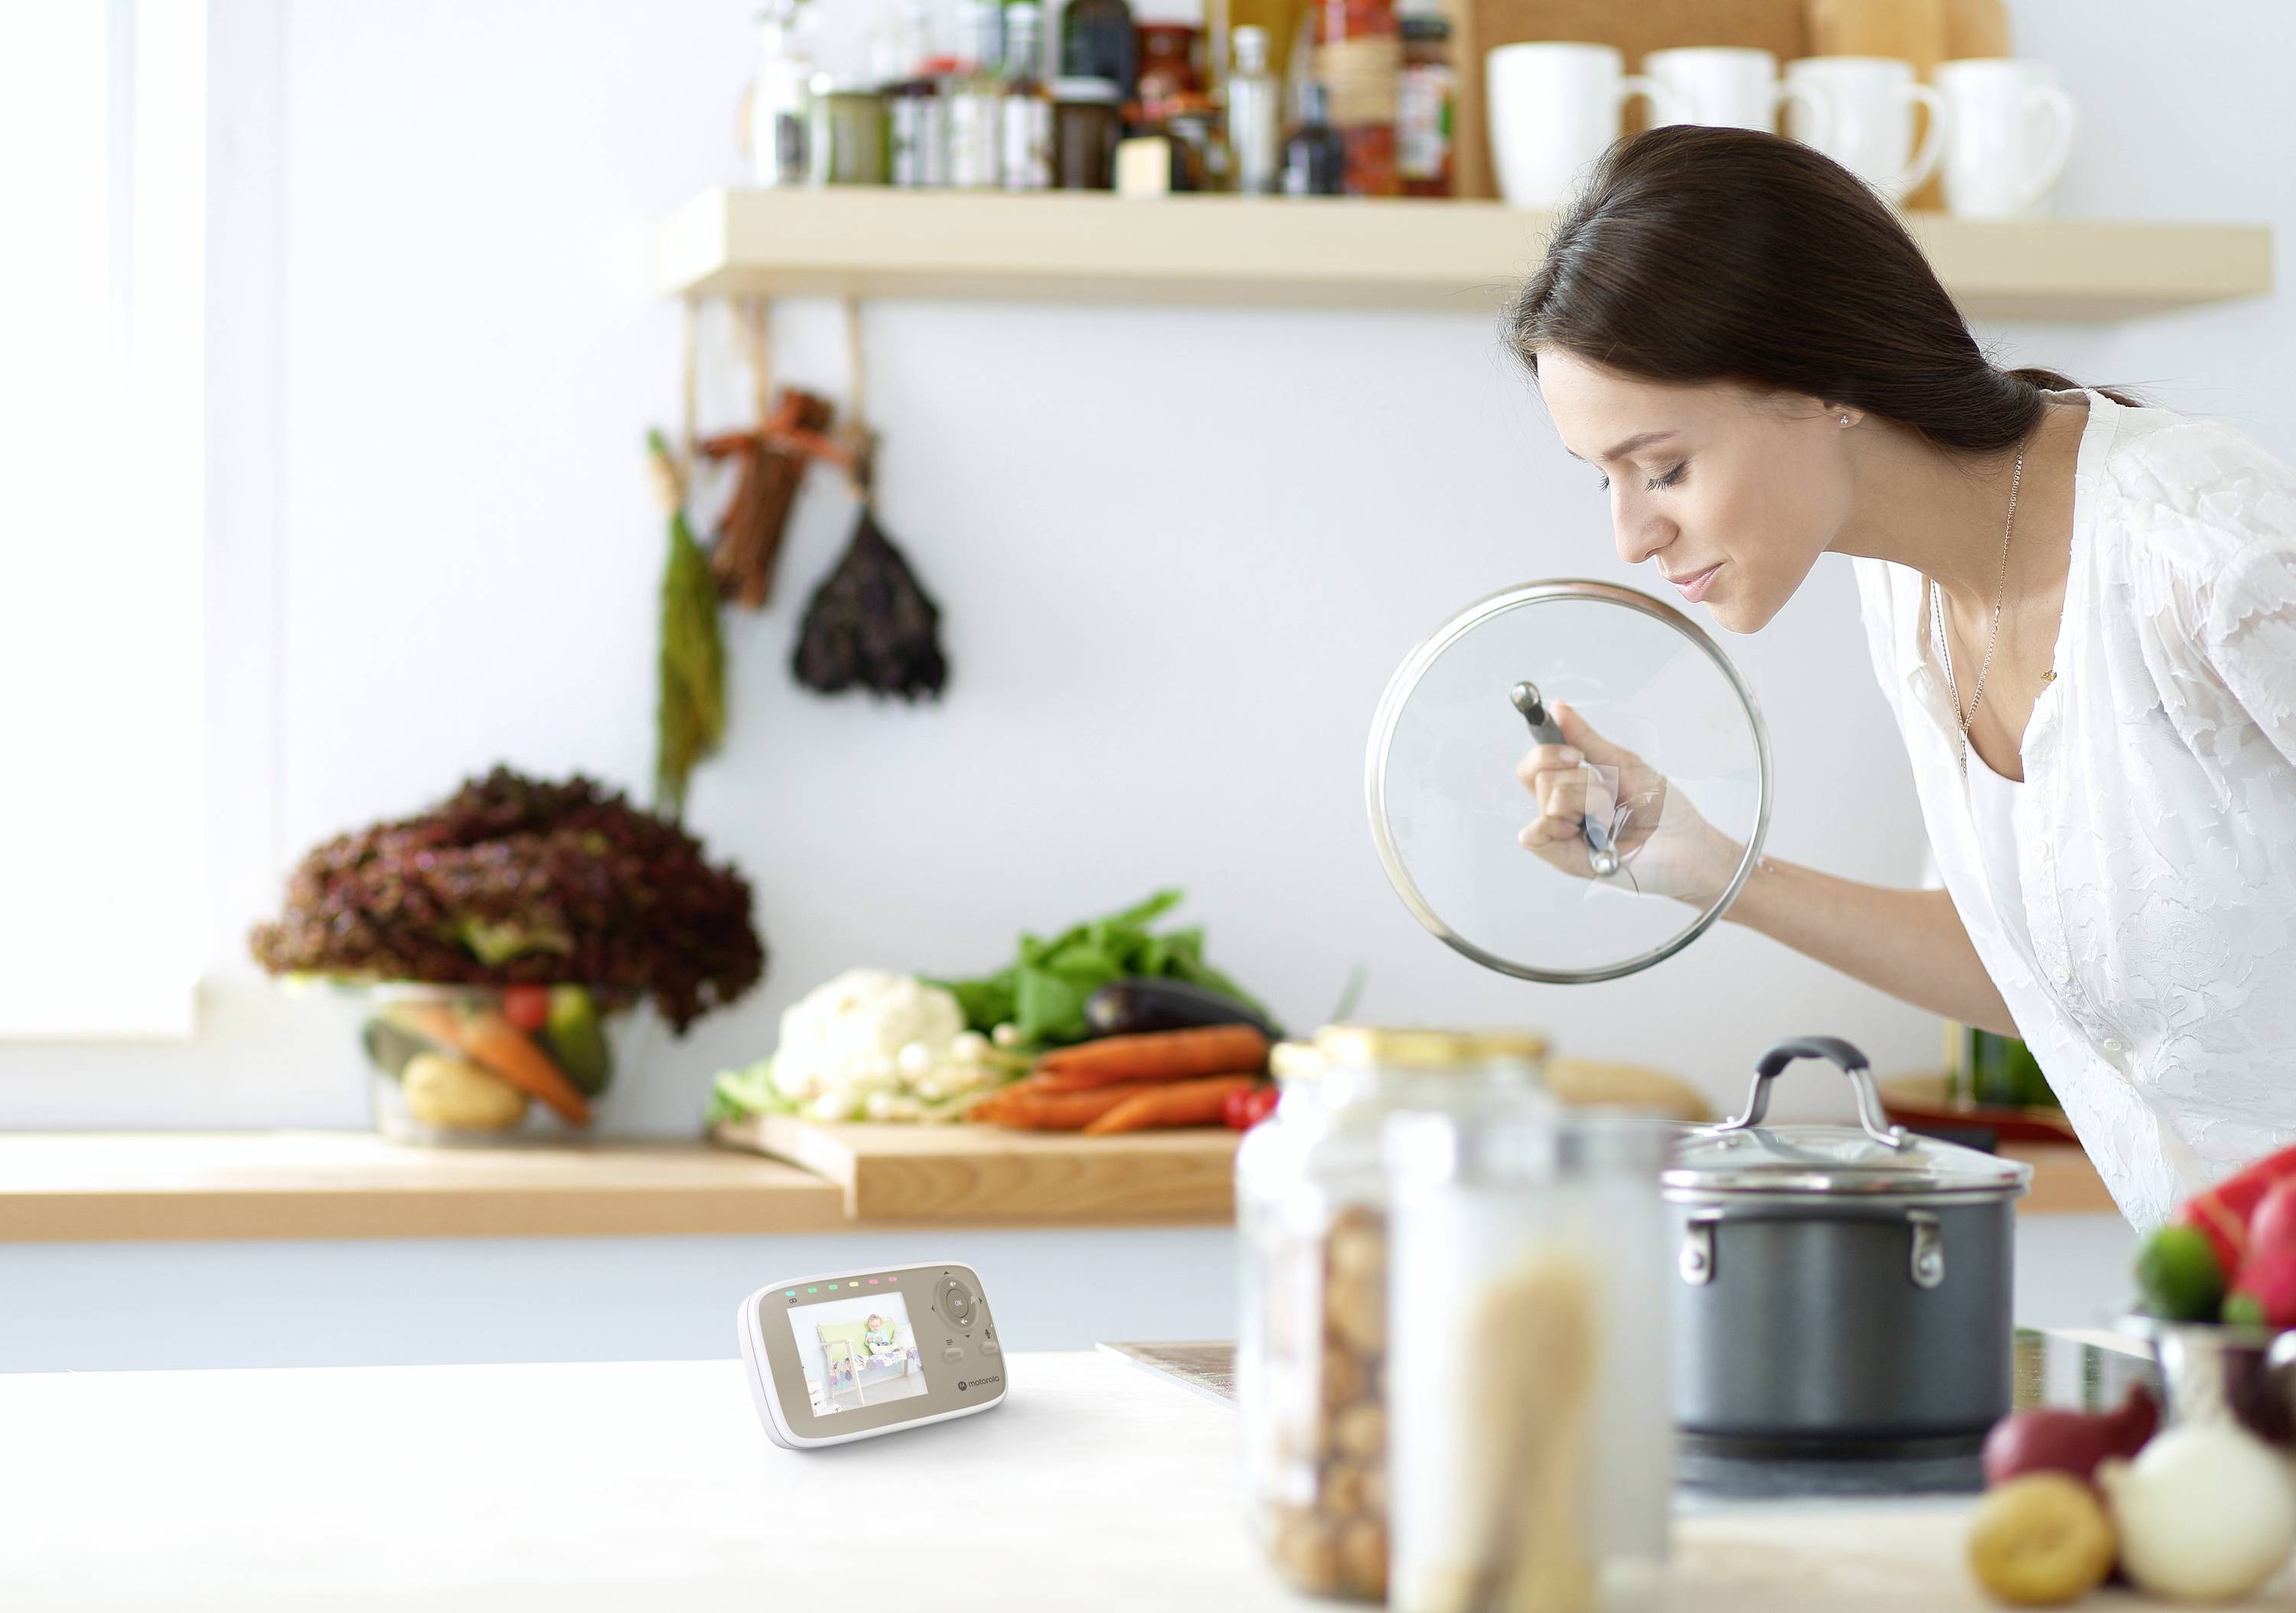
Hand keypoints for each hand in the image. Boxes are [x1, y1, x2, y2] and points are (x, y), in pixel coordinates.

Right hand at [1515, 703, 1742, 904]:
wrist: (1688, 845)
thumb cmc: (1663, 810)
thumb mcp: (1623, 764)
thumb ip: (1586, 739)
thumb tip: (1557, 707)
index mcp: (1573, 785)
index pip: (1535, 763)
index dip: (1546, 750)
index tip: (1575, 753)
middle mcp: (1562, 809)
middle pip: (1539, 775)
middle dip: (1581, 779)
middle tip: (1609, 794)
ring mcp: (1561, 834)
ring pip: (1550, 799)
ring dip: (1589, 803)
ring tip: (1611, 819)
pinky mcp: (1562, 858)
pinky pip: (1534, 836)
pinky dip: (1561, 826)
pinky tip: (1592, 833)